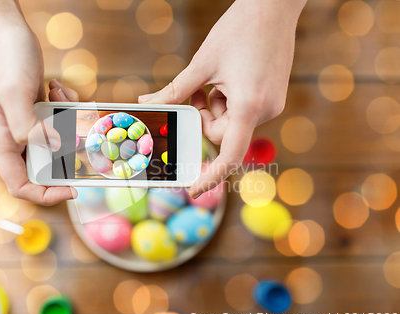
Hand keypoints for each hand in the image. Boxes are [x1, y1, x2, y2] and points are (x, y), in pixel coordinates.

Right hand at [0, 1, 76, 203]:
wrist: (8, 32)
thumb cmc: (5, 60)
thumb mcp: (14, 94)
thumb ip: (29, 128)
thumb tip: (54, 149)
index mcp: (3, 142)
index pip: (20, 185)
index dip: (46, 195)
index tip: (72, 190)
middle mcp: (16, 138)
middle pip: (47, 165)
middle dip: (67, 151)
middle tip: (78, 132)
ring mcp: (30, 124)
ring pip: (60, 141)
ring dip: (69, 122)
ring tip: (62, 96)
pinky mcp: (41, 112)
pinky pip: (63, 120)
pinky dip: (69, 106)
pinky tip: (58, 88)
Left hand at [139, 0, 305, 198]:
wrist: (273, 6)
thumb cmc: (239, 30)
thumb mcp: (201, 64)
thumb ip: (175, 91)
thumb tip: (148, 102)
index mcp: (249, 106)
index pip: (230, 154)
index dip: (212, 175)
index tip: (194, 188)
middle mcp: (265, 110)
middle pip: (223, 132)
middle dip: (204, 117)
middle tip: (198, 90)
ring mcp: (271, 104)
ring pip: (230, 120)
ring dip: (215, 105)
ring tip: (215, 77)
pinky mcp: (271, 96)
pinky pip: (241, 110)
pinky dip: (227, 99)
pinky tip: (227, 76)